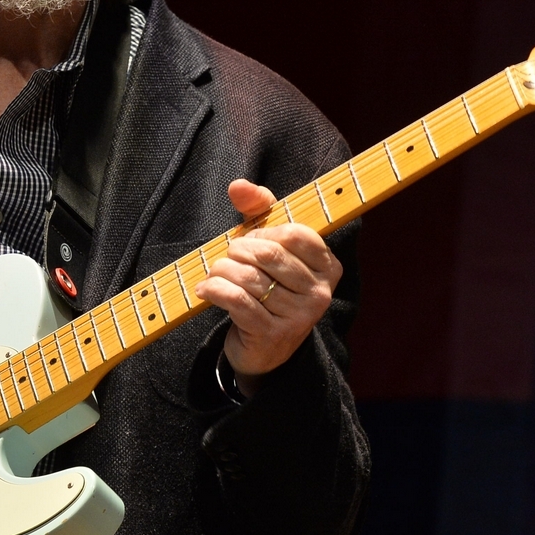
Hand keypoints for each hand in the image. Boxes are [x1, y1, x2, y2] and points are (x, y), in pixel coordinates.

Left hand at [194, 178, 341, 396]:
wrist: (265, 348)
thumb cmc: (269, 286)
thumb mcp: (269, 244)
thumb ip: (258, 209)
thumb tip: (238, 186)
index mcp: (328, 267)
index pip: (293, 233)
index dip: (263, 232)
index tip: (250, 240)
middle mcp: (320, 293)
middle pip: (268, 254)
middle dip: (237, 250)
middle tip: (227, 256)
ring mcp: (299, 317)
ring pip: (249, 278)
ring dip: (221, 271)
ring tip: (214, 273)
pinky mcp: (272, 334)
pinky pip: (237, 301)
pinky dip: (215, 290)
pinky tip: (206, 289)